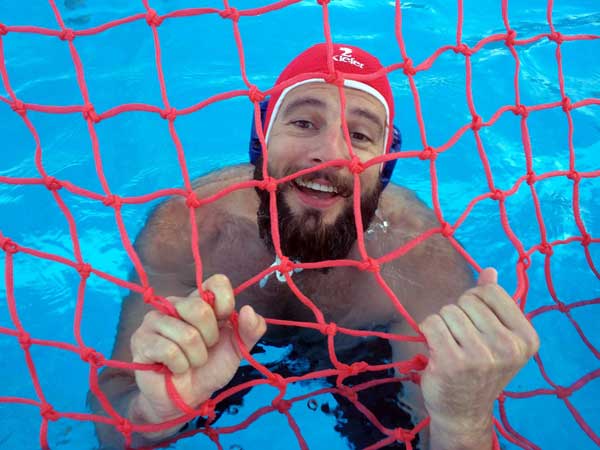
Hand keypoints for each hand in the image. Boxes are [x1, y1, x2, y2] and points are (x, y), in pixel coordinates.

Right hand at [129, 274, 266, 429]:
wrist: (187, 398)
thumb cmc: (210, 368)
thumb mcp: (238, 349)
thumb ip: (251, 330)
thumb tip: (249, 310)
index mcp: (200, 300)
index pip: (217, 282)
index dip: (226, 303)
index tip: (224, 322)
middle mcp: (175, 304)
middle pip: (200, 309)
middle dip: (210, 339)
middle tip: (204, 349)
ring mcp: (154, 320)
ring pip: (187, 335)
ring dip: (196, 357)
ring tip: (189, 362)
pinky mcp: (141, 340)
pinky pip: (170, 351)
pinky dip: (180, 366)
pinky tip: (175, 369)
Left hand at [419, 268, 538, 438]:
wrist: (464, 410)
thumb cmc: (481, 368)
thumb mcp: (498, 336)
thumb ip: (495, 302)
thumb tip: (490, 271)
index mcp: (526, 338)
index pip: (492, 292)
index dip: (475, 300)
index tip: (476, 320)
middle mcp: (508, 347)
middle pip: (467, 301)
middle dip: (458, 313)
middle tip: (462, 339)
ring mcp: (481, 356)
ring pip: (447, 311)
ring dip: (442, 323)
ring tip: (451, 344)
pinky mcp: (453, 362)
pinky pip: (431, 323)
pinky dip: (427, 330)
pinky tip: (436, 348)